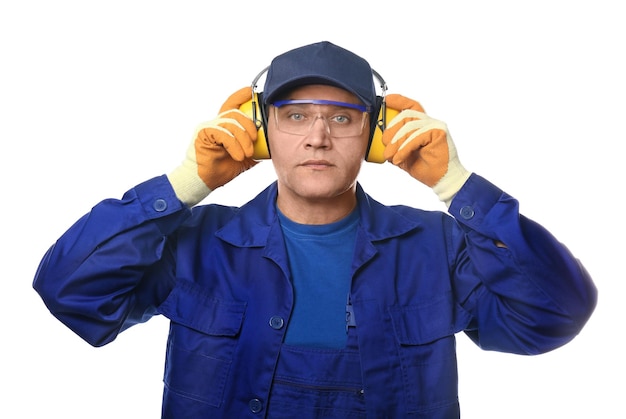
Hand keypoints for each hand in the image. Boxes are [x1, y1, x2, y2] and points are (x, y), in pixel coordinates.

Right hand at [168, 87, 257, 205]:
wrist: (203, 182)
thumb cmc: (220, 170)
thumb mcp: (242, 158)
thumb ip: (252, 149)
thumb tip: (268, 147)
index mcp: (223, 126)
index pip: (231, 105)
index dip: (241, 96)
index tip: (252, 92)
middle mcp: (214, 123)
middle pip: (235, 112)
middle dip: (250, 124)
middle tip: (255, 139)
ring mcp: (207, 127)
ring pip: (231, 122)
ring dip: (243, 138)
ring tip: (247, 153)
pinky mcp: (203, 134)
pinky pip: (223, 133)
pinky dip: (234, 145)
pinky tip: (238, 156)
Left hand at [382, 94, 469, 205]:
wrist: (441, 179)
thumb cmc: (424, 167)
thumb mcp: (403, 153)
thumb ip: (395, 143)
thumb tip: (381, 138)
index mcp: (421, 124)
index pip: (410, 106)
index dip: (398, 101)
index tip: (385, 100)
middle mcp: (429, 122)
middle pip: (406, 114)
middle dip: (391, 128)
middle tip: (384, 143)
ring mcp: (435, 126)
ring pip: (409, 126)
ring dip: (396, 142)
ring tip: (390, 156)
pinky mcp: (439, 133)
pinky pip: (416, 137)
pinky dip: (404, 148)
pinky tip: (398, 159)